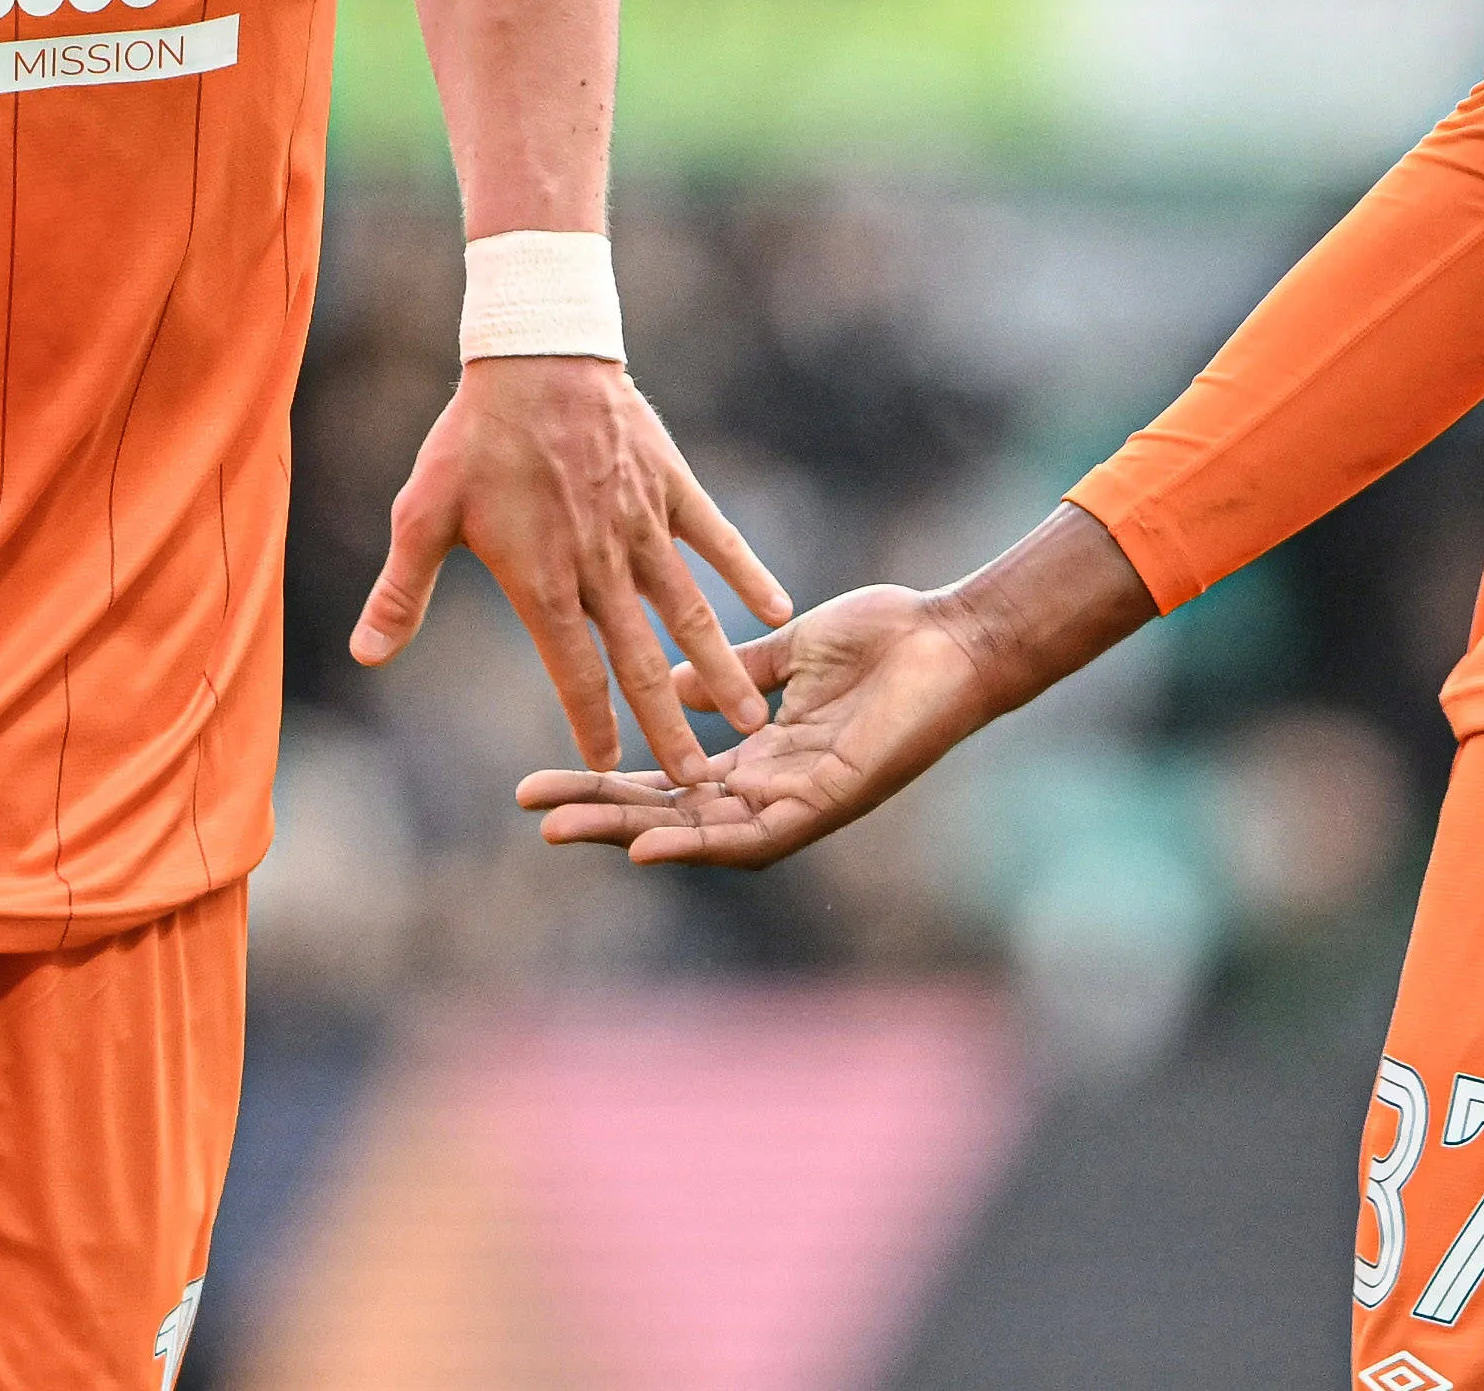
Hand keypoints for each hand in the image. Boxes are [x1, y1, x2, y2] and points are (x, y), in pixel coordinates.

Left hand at [349, 357, 795, 780]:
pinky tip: (778, 610)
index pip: (573, 670)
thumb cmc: (472, 439)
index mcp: (542, 579)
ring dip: (721, 668)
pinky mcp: (670, 488)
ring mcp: (641, 527)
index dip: (591, 723)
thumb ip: (402, 593)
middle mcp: (599, 564)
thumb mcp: (423, 515)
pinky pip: (716, 539)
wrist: (534, 354)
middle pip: (640, 659)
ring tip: (755, 718)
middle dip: (669, 724)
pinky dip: (747, 574)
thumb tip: (366, 656)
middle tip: (698, 781)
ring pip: (689, 612)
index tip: (609, 771)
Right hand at [510, 583, 1001, 866]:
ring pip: (700, 833)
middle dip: (600, 814)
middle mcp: (772, 787)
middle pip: (670, 813)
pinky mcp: (829, 802)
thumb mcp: (789, 650)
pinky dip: (700, 843)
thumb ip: (730, 670)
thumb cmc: (884, 638)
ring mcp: (800, 801)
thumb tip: (670, 682)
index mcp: (758, 752)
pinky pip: (756, 836)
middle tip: (533, 815)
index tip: (543, 778)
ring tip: (566, 830)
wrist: (950, 637)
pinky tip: (648, 846)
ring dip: (630, 834)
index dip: (606, 782)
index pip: (667, 779)